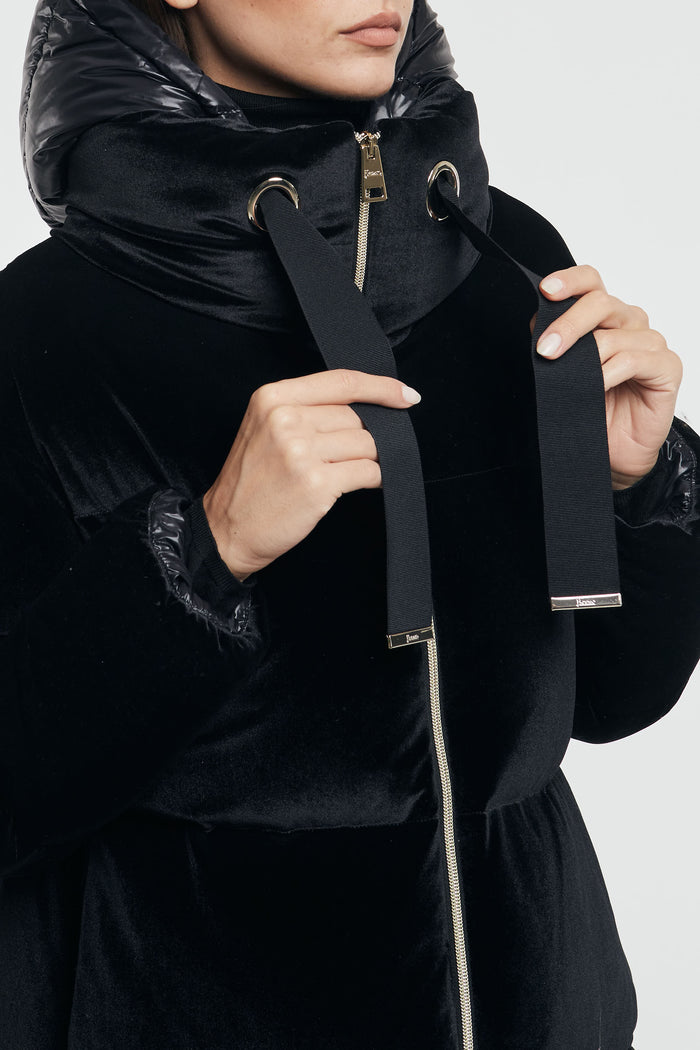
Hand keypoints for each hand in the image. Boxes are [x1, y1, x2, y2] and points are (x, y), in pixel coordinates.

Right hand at [202, 369, 420, 579]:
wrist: (228, 530)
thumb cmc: (251, 482)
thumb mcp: (265, 428)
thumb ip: (307, 409)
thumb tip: (368, 405)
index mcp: (272, 398)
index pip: (342, 381)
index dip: (381, 387)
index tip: (405, 394)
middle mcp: (285, 419)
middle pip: (357, 416)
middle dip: (367, 436)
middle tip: (350, 457)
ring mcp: (301, 451)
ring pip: (367, 444)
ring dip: (371, 459)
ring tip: (350, 473)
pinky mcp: (317, 483)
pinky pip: (369, 472)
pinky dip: (376, 478)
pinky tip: (365, 484)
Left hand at [531, 266, 682, 488]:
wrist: (613, 453)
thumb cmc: (591, 409)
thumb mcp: (565, 372)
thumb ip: (556, 342)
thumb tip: (537, 321)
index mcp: (607, 317)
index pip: (592, 282)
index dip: (570, 281)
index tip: (546, 291)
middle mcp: (630, 323)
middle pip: (600, 302)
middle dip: (568, 324)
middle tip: (546, 350)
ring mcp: (651, 343)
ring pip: (613, 336)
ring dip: (585, 357)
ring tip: (566, 379)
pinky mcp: (667, 366)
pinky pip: (633, 360)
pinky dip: (609, 373)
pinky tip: (596, 387)